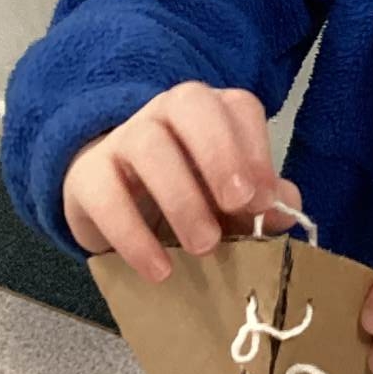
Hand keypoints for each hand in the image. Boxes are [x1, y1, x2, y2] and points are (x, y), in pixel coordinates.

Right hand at [61, 82, 298, 281]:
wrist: (113, 204)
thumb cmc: (186, 195)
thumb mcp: (227, 200)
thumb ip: (260, 201)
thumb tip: (286, 209)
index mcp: (211, 112)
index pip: (237, 107)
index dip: (255, 149)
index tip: (264, 200)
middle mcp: (167, 112)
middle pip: (190, 105)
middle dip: (220, 152)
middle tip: (238, 205)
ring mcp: (123, 137)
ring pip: (148, 144)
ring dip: (181, 197)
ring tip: (205, 247)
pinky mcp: (87, 175)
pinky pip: (105, 193)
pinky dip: (133, 234)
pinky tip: (159, 268)